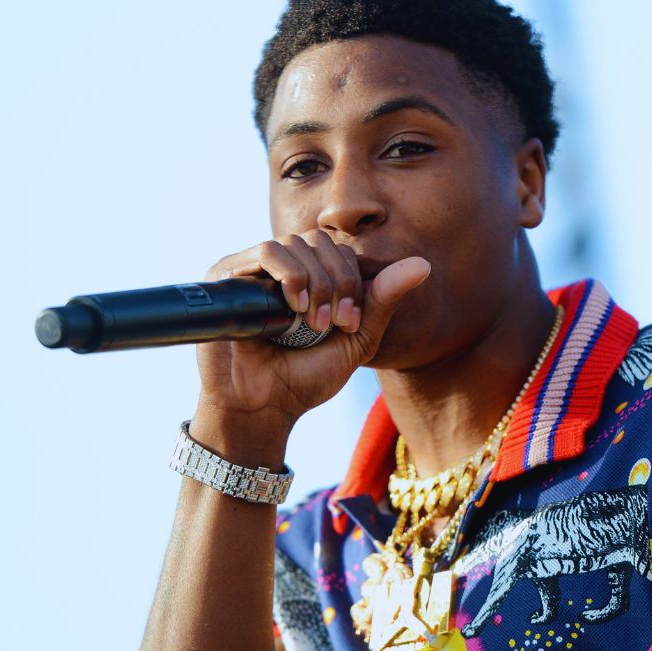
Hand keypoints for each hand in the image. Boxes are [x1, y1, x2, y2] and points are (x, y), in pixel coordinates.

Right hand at [190, 230, 429, 460]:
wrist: (261, 408)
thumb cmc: (305, 379)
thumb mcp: (356, 340)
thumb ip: (383, 301)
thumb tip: (423, 264)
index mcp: (308, 278)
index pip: (339, 251)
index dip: (352, 280)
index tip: (349, 324)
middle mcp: (279, 269)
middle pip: (320, 242)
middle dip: (337, 281)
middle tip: (334, 324)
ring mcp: (253, 270)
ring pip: (295, 243)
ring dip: (315, 281)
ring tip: (314, 322)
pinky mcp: (228, 276)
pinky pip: (266, 252)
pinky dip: (290, 275)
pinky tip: (296, 308)